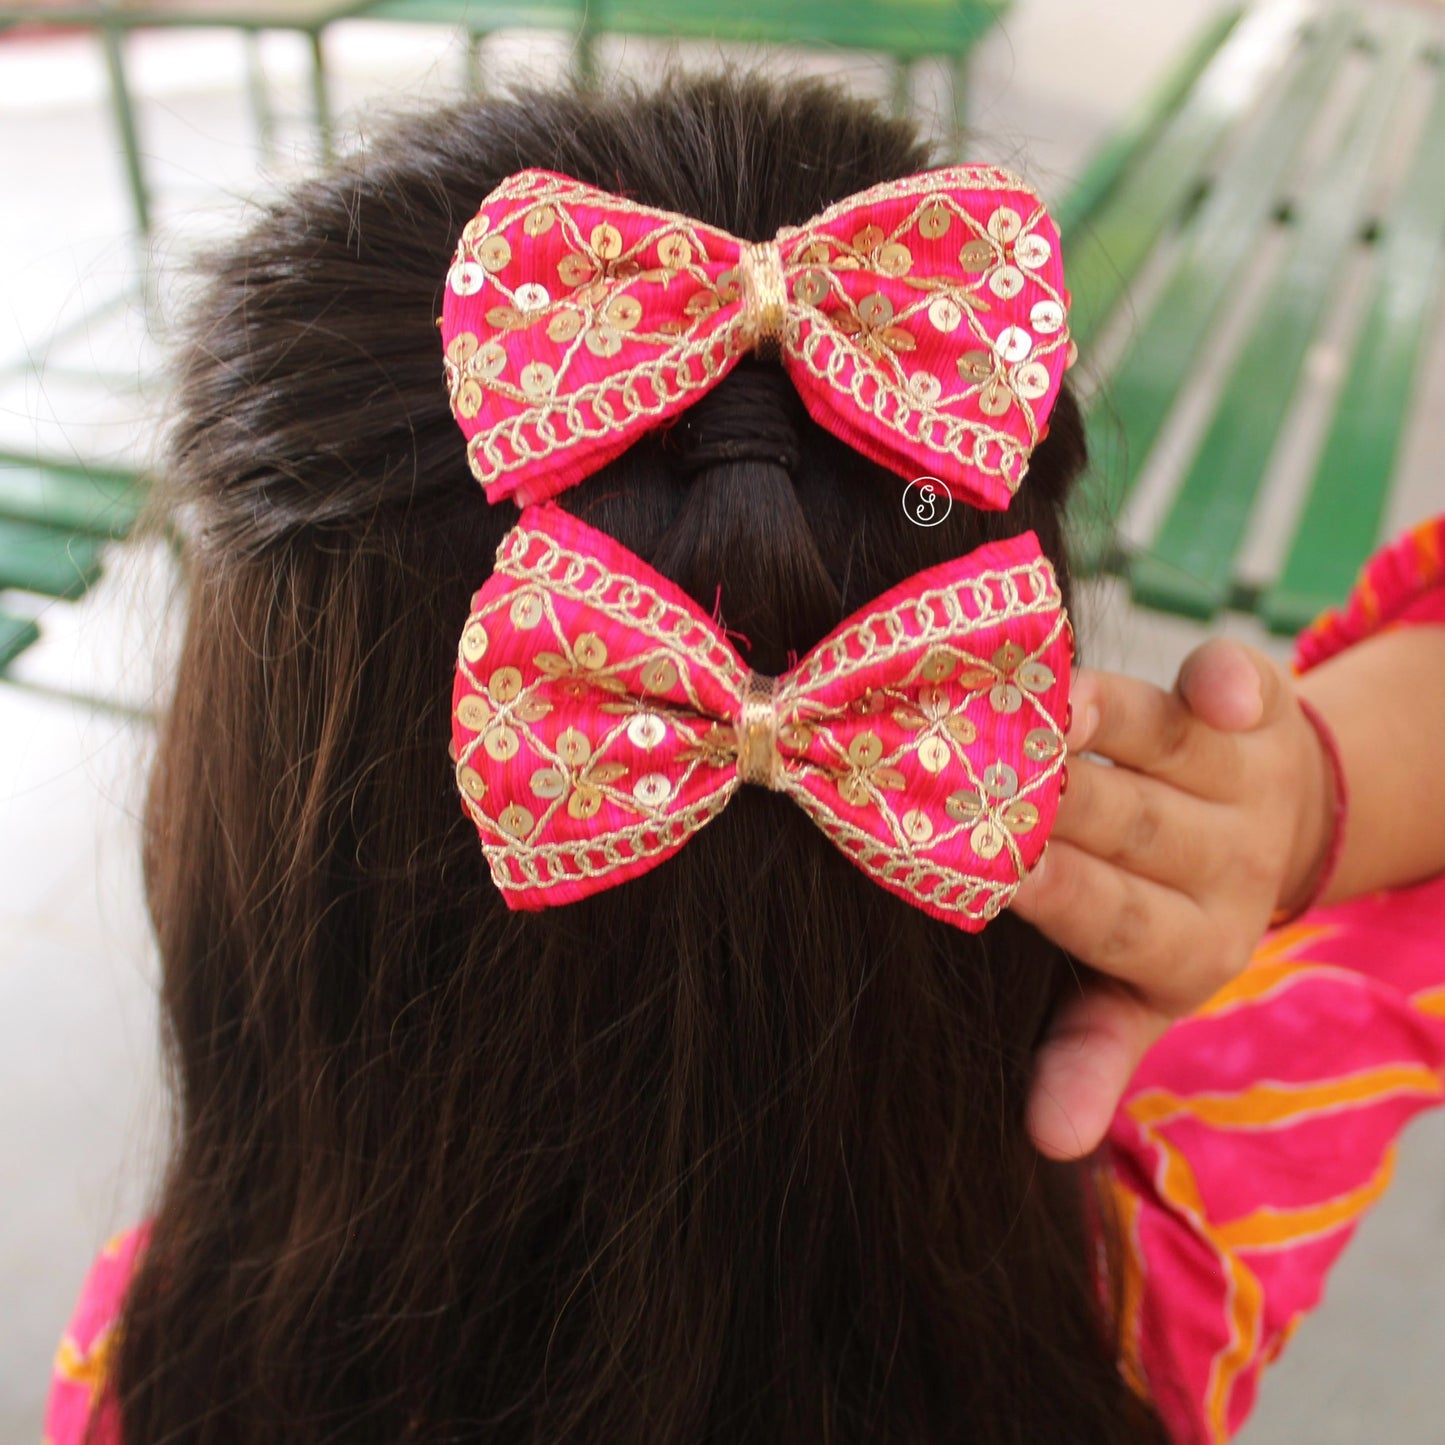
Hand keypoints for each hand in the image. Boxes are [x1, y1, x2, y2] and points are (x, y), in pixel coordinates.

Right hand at [1011, 639, 1335, 1160]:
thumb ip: (1092, 1050)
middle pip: (1133, 825)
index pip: (1114, 921)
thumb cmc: (1163, 910)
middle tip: (973, 768)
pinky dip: (1224, 677)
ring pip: (1169, 749)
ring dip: (1105, 725)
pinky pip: (1244, 686)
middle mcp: (1227, 862)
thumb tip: (1045, 1138)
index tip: (995, 875)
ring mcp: (1245, 778)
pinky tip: (1206, 676)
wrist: (1277, 826)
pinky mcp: (1258, 706)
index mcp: (1192, 945)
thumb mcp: (1139, 996)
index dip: (1058, 895)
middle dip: (1055, 800)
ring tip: (1037, 707)